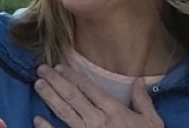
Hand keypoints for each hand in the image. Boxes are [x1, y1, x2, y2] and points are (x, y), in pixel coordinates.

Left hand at [33, 64, 163, 127]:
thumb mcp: (152, 123)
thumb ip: (143, 101)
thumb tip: (138, 81)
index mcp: (113, 110)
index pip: (88, 87)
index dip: (71, 76)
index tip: (58, 66)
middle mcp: (97, 120)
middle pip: (72, 96)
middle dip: (55, 81)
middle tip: (41, 69)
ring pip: (64, 112)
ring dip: (49, 97)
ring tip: (38, 84)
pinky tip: (37, 120)